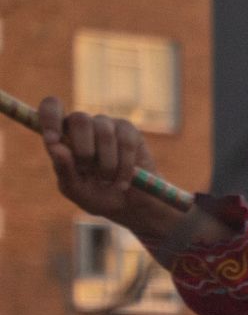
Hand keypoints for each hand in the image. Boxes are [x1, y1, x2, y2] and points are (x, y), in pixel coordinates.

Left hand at [38, 99, 183, 242]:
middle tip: (89, 171)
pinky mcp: (130, 132)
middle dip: (84, 150)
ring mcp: (108, 126)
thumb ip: (63, 170)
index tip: (52, 140)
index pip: (52, 108)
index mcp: (64, 135)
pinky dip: (124, 166)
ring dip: (107, 163)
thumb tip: (55, 147)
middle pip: (80, 118)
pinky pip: (126, 142)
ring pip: (104, 131)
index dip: (50, 118)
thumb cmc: (96, 196)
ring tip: (109, 182)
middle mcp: (85, 126)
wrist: (130, 207)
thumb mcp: (75, 189)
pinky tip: (123, 181)